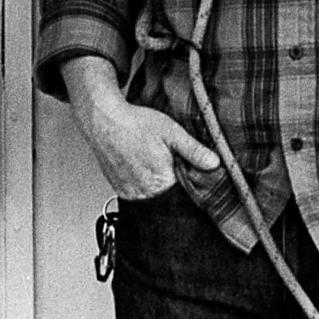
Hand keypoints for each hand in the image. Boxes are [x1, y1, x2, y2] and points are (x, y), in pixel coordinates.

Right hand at [61, 57, 223, 200]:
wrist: (103, 120)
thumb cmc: (135, 123)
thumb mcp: (171, 131)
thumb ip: (194, 151)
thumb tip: (215, 164)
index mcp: (162, 181)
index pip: (187, 193)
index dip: (191, 181)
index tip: (189, 169)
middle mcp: (145, 192)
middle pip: (170, 198)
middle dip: (175, 185)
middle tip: (168, 162)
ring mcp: (130, 193)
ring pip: (154, 197)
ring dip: (158, 186)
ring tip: (153, 162)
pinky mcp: (120, 190)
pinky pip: (138, 195)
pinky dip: (143, 185)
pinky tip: (142, 167)